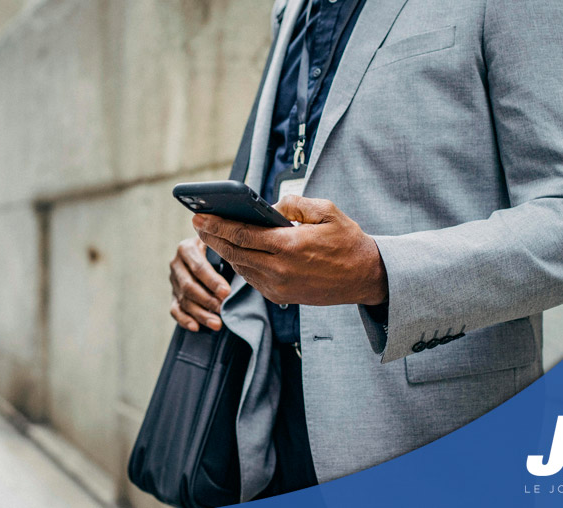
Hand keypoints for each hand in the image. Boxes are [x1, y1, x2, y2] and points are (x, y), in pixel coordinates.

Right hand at [169, 237, 231, 331]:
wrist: (208, 249)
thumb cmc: (219, 247)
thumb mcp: (221, 244)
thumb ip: (226, 253)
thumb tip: (242, 270)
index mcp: (187, 248)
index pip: (198, 267)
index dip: (212, 281)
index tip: (226, 293)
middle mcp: (176, 264)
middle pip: (189, 286)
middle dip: (207, 300)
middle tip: (223, 310)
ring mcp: (173, 281)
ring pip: (183, 301)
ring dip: (200, 314)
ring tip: (217, 324)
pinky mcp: (173, 295)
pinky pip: (175, 310)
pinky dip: (185, 320)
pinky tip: (196, 327)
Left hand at [192, 195, 387, 305]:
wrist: (366, 277)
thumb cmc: (348, 241)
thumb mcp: (327, 211)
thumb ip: (294, 204)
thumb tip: (269, 207)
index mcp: (290, 246)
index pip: (243, 234)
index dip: (218, 225)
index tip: (200, 216)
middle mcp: (280, 269)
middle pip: (235, 252)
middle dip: (213, 237)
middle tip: (197, 224)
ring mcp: (279, 287)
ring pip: (241, 267)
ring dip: (224, 251)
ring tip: (211, 236)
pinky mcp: (281, 296)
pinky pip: (252, 278)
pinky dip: (240, 264)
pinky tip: (234, 252)